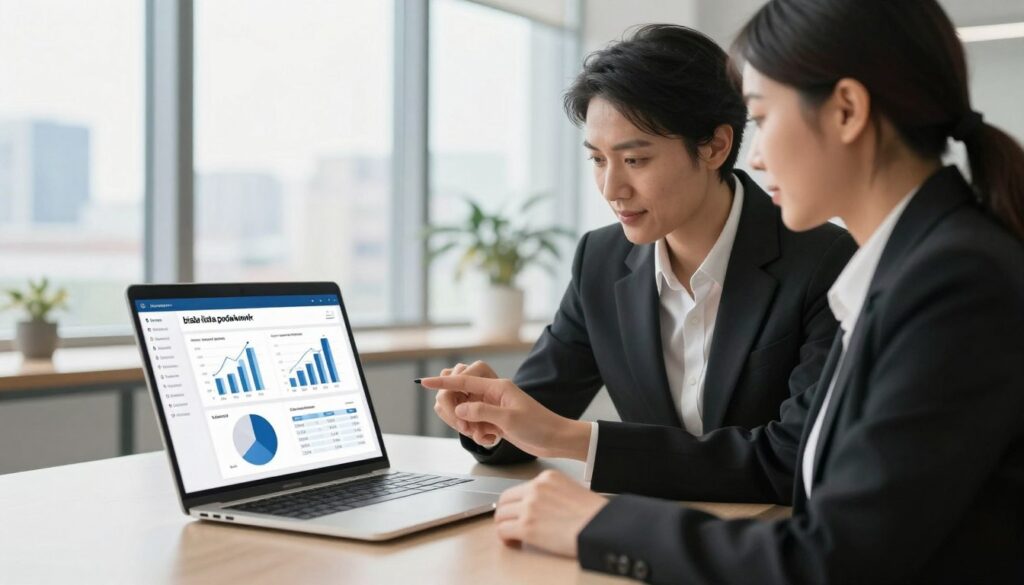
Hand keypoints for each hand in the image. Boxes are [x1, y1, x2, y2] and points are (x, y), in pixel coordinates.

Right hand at [419, 374, 591, 459]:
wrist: (555, 440)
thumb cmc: (539, 426)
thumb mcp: (509, 419)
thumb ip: (481, 412)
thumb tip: (459, 409)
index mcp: (496, 386)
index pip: (462, 380)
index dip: (442, 382)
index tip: (424, 382)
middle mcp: (491, 393)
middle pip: (458, 396)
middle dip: (455, 413)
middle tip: (467, 429)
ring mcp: (491, 406)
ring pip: (463, 412)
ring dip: (466, 426)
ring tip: (484, 435)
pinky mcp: (492, 419)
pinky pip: (472, 423)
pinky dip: (476, 433)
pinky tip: (491, 439)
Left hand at [494, 470, 607, 557]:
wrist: (603, 527)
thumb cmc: (596, 515)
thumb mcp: (573, 491)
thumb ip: (553, 494)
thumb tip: (542, 508)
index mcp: (547, 478)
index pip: (520, 488)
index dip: (516, 504)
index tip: (518, 513)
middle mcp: (535, 488)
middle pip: (505, 500)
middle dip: (505, 514)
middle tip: (510, 525)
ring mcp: (529, 507)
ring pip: (500, 515)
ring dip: (505, 526)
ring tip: (515, 537)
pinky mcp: (526, 526)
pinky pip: (503, 531)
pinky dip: (506, 539)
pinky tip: (515, 543)